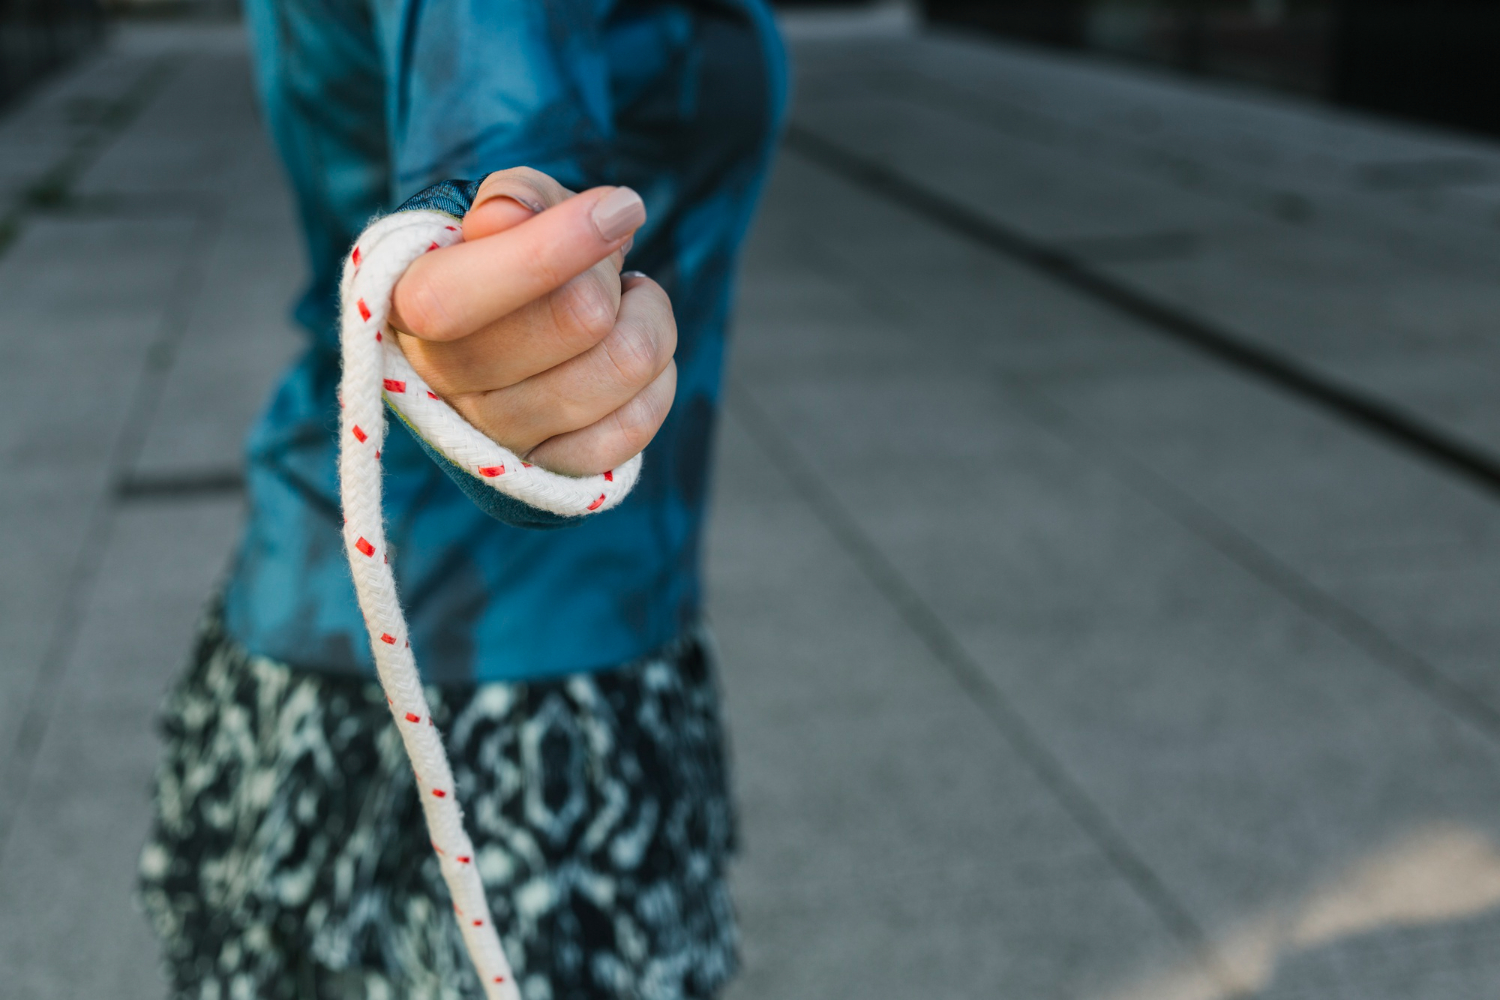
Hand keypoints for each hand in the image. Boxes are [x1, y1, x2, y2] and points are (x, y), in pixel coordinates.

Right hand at [389, 168, 676, 476]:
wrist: (510, 328)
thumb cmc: (506, 257)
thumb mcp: (506, 209)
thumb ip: (513, 199)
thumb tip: (509, 217)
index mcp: (406, 307)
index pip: (458, 297)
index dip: (547, 252)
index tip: (620, 207)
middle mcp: (442, 381)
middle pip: (578, 319)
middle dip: (611, 273)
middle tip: (604, 264)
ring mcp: (497, 436)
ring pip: (624, 366)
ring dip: (650, 319)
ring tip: (628, 304)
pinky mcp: (551, 472)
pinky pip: (636, 425)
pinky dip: (657, 380)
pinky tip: (632, 357)